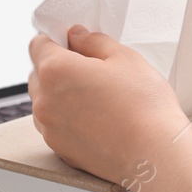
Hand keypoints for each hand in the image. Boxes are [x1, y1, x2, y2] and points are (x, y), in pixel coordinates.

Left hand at [27, 26, 188, 185]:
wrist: (154, 155)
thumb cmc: (143, 106)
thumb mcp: (124, 57)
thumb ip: (93, 40)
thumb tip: (76, 36)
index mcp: (55, 71)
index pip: (37, 44)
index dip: (55, 40)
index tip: (73, 44)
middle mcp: (44, 101)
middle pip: (38, 73)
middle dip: (58, 67)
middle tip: (91, 70)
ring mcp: (49, 128)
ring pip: (44, 101)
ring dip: (60, 94)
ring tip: (95, 98)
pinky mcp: (59, 149)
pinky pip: (54, 125)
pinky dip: (66, 118)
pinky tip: (95, 119)